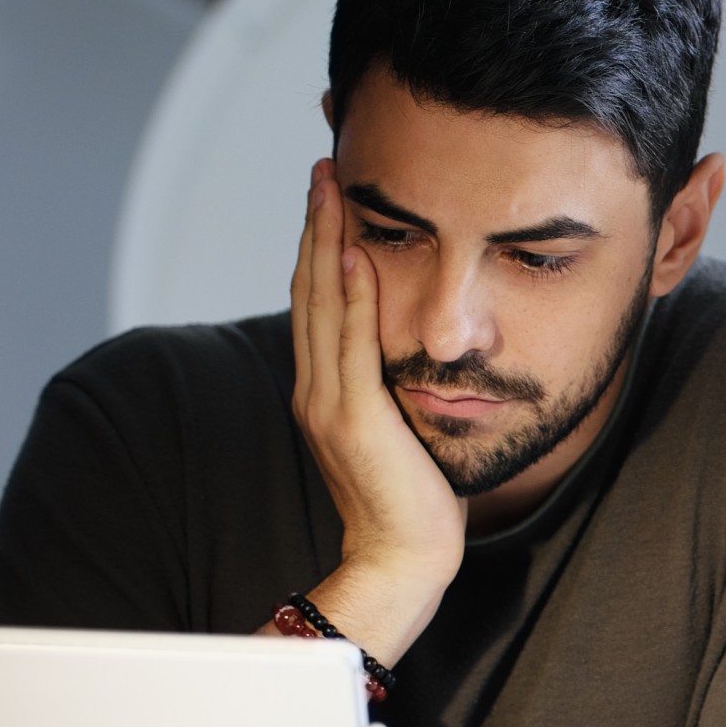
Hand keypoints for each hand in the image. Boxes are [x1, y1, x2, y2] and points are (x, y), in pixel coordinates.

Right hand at [287, 158, 464, 661]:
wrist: (403, 558)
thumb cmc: (415, 499)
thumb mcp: (401, 426)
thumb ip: (392, 386)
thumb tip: (414, 349)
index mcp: (324, 390)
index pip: (318, 301)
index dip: (320, 245)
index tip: (330, 196)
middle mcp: (314, 389)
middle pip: (310, 288)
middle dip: (316, 225)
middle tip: (323, 168)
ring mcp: (327, 403)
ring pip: (322, 304)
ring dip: (326, 241)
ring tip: (331, 188)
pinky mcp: (353, 419)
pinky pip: (351, 344)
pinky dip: (351, 296)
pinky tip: (356, 253)